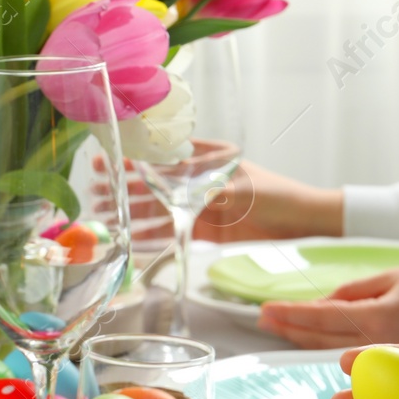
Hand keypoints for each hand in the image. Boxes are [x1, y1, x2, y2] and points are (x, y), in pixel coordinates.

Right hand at [89, 157, 342, 243]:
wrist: (303, 223)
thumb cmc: (279, 196)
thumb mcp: (246, 191)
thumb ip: (212, 194)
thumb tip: (183, 196)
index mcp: (210, 160)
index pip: (167, 158)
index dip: (137, 161)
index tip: (111, 161)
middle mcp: (201, 181)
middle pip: (157, 184)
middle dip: (126, 188)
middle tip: (95, 191)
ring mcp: (202, 206)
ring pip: (161, 209)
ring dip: (134, 214)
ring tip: (106, 217)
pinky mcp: (207, 230)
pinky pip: (175, 232)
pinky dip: (156, 237)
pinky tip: (133, 239)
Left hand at [258, 262, 398, 349]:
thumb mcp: (398, 277)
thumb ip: (356, 292)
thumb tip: (322, 303)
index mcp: (380, 321)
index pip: (321, 319)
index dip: (290, 314)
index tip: (265, 308)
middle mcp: (381, 349)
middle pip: (322, 343)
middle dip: (291, 329)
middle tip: (266, 318)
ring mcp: (391, 366)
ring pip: (335, 354)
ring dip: (307, 342)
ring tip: (284, 328)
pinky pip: (358, 362)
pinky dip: (335, 349)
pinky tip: (322, 342)